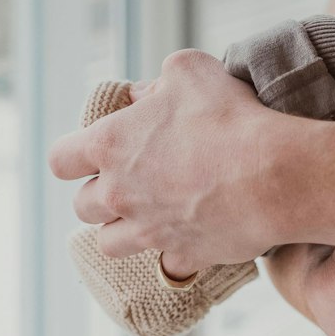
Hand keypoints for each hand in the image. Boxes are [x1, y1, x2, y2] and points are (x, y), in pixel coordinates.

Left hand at [47, 49, 289, 272]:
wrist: (274, 174)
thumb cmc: (229, 117)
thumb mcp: (189, 70)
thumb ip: (158, 79)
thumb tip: (143, 95)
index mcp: (112, 145)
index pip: (60, 159)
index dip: (72, 155)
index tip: (92, 151)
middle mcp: (120, 193)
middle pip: (81, 205)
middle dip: (100, 192)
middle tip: (131, 178)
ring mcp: (148, 231)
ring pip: (108, 243)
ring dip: (122, 229)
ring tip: (149, 212)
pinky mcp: (182, 256)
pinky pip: (163, 264)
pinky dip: (172, 252)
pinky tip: (190, 233)